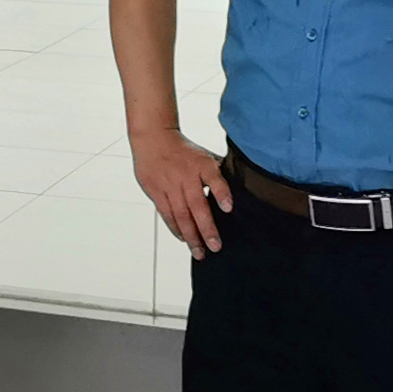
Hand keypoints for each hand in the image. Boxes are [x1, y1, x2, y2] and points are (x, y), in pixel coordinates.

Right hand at [130, 126, 230, 257]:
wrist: (153, 139)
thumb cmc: (184, 150)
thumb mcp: (205, 156)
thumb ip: (219, 174)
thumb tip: (238, 192)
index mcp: (201, 165)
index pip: (214, 179)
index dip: (221, 194)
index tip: (229, 208)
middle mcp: (185, 176)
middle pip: (196, 206)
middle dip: (207, 229)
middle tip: (216, 247)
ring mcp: (168, 185)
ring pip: (180, 215)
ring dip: (191, 235)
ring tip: (199, 252)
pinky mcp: (155, 191)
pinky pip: (166, 213)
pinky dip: (175, 228)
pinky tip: (183, 239)